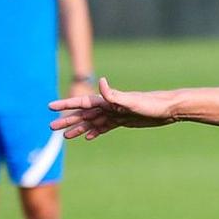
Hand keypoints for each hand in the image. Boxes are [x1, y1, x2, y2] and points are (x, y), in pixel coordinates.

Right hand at [50, 76, 173, 139]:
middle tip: (51, 127)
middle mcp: (109, 106)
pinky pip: (105, 127)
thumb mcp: (132, 101)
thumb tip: (101, 82)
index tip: (50, 107)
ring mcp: (115, 114)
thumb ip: (114, 95)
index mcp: (107, 101)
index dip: (65, 104)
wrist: (168, 109)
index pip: (81, 103)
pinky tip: (88, 137)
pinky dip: (95, 131)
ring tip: (65, 136)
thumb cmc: (151, 103)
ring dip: (78, 128)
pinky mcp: (123, 121)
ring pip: (92, 122)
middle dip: (67, 120)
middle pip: (83, 114)